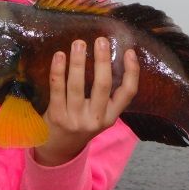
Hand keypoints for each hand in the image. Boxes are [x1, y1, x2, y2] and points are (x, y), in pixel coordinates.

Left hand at [34, 37, 138, 166]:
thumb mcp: (100, 114)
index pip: (128, 93)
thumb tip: (108, 56)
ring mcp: (75, 119)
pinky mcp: (56, 116)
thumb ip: (106, 94)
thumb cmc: (81, 123)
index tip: (129, 52)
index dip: (132, 72)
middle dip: (102, 61)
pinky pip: (57, 89)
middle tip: (101, 40)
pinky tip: (59, 55)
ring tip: (79, 43)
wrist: (58, 150)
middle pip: (103, 86)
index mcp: (111, 116)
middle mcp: (96, 119)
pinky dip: (58, 71)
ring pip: (77, 86)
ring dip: (78, 62)